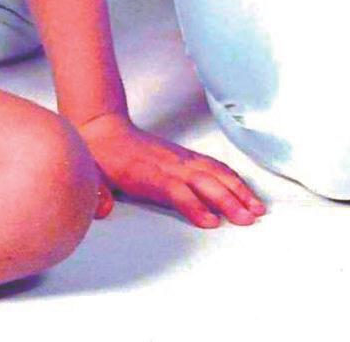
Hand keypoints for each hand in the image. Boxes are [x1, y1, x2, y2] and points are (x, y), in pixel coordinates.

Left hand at [76, 113, 264, 228]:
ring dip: (237, 190)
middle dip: (227, 200)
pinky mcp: (185, 156)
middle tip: (248, 219)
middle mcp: (168, 164)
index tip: (211, 221)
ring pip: (213, 172)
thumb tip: (100, 208)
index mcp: (146, 173)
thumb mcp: (92, 176)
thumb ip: (96, 193)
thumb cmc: (100, 158)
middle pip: (202, 182)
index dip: (193, 205)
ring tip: (257, 208)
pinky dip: (232, 178)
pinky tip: (245, 191)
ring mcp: (179, 159)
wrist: (102, 128)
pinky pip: (213, 165)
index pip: (174, 190)